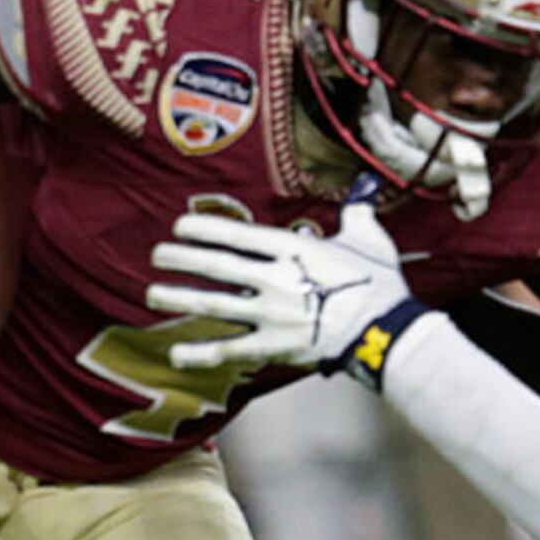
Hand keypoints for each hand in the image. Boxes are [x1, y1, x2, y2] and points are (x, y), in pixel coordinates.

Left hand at [152, 202, 426, 386]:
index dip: (203, 229)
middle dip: (181, 259)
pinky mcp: (274, 347)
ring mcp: (272, 315)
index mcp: (293, 249)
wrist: (387, 333)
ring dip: (179, 298)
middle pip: (217, 266)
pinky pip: (231, 350)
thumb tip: (365, 186)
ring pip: (214, 305)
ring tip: (152, 294)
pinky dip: (201, 353)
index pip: (237, 234)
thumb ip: (357, 213)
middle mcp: (275, 279)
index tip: (179, 226)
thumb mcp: (370, 240)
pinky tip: (175, 353)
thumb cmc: (379, 285)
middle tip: (156, 256)